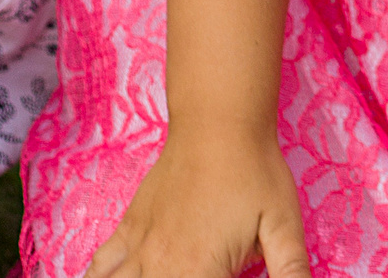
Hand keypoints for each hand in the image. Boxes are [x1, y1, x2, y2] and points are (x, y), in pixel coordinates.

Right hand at [86, 125, 309, 277]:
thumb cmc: (255, 173)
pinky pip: (97, 270)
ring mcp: (138, 250)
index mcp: (199, 272)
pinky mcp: (127, 231)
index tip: (226, 277)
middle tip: (195, 273)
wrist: (219, 125)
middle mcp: (160, 267)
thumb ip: (290, 269)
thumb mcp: (284, 224)